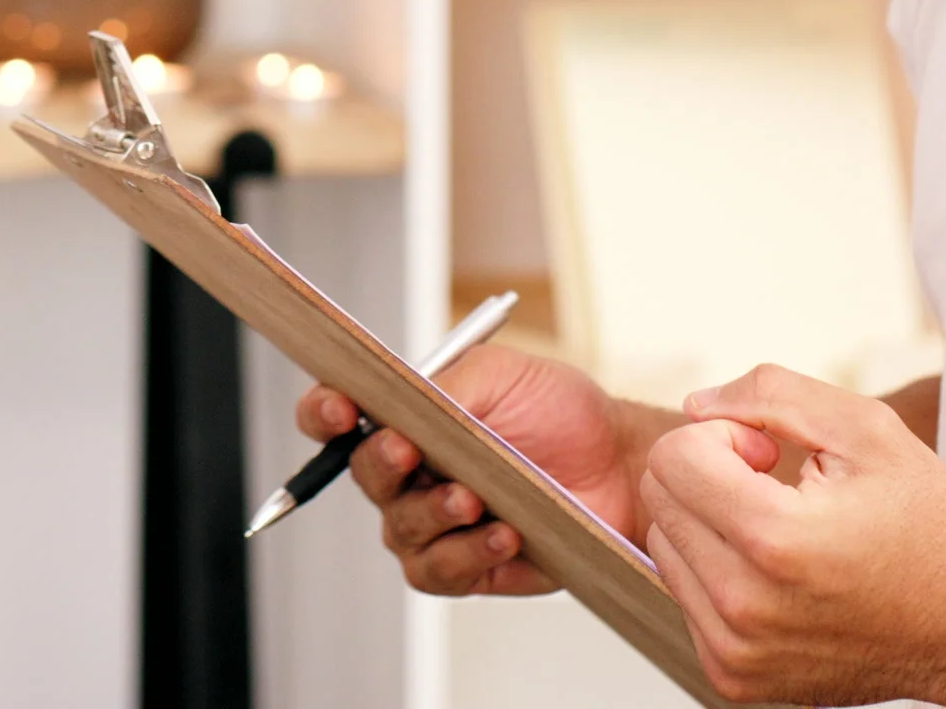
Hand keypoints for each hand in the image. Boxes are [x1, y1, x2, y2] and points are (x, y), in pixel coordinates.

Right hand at [298, 344, 655, 597]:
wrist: (621, 466)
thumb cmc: (561, 414)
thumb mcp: (499, 374)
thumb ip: (442, 385)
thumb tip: (400, 399)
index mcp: (406, 418)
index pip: (337, 416)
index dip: (324, 411)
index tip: (339, 407)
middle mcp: (411, 474)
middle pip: (363, 474)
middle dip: (380, 462)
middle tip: (408, 452)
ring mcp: (436, 524)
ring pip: (400, 530)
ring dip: (431, 513)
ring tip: (473, 498)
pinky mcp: (469, 566)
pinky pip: (440, 571)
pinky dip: (467, 552)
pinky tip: (503, 533)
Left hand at [638, 364, 945, 705]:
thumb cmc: (925, 527)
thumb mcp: (867, 430)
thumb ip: (772, 394)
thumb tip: (695, 405)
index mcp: (774, 539)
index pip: (672, 457)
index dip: (722, 437)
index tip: (770, 454)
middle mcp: (745, 605)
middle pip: (659, 499)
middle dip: (710, 474)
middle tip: (777, 488)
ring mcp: (736, 650)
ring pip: (665, 546)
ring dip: (709, 524)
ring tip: (780, 532)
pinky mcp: (734, 677)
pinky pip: (684, 597)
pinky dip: (717, 573)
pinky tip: (776, 573)